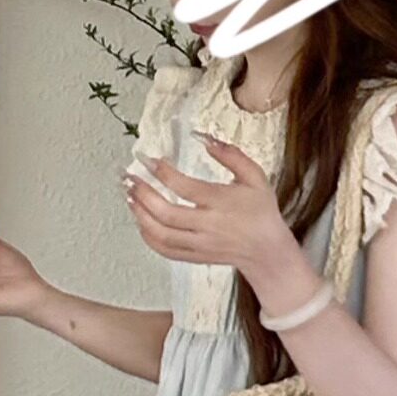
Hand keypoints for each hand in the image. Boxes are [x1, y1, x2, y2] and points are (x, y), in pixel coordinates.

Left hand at [127, 136, 311, 297]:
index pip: (183, 187)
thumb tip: (204, 139)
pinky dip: (148, 237)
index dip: (162, 172)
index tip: (148, 159)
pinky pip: (165, 250)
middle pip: (165, 212)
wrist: (267, 251)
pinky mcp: (195, 257)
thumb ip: (231, 155)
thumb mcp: (255, 177)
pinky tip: (141, 222)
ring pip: (161, 234)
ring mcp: (200, 244)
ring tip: (129, 197)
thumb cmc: (261, 210)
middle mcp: (208, 225)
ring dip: (140, 215)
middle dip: (142, 194)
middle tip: (129, 178)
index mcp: (221, 202)